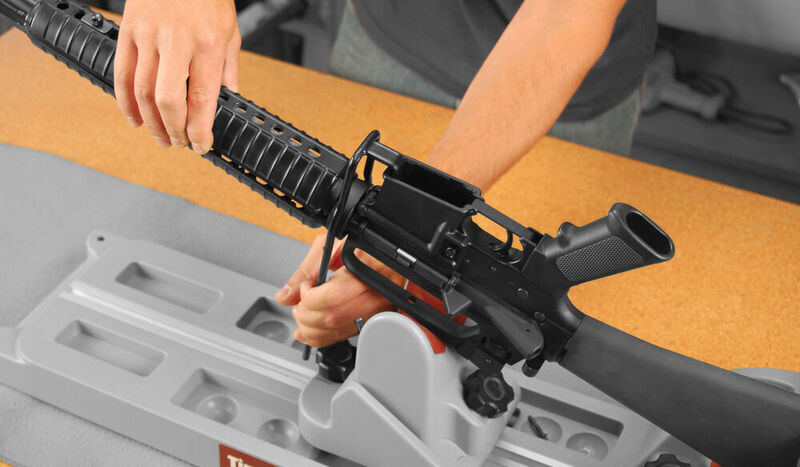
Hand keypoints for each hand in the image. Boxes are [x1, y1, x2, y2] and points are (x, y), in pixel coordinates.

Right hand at [114, 0, 239, 152]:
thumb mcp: (230, 29)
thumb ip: (228, 66)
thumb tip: (228, 97)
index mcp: (207, 43)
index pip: (202, 97)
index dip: (200, 128)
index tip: (202, 144)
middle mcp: (176, 41)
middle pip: (168, 100)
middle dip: (174, 130)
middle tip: (180, 143)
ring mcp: (148, 35)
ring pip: (142, 91)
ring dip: (150, 122)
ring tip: (161, 137)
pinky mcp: (128, 30)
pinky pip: (122, 73)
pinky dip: (125, 101)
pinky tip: (134, 118)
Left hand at [275, 234, 404, 347]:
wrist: (384, 250)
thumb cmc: (362, 243)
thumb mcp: (331, 246)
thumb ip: (306, 271)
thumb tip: (286, 296)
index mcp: (369, 269)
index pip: (333, 296)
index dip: (309, 297)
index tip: (305, 288)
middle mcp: (379, 293)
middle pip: (333, 317)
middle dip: (306, 315)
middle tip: (298, 305)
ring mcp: (379, 309)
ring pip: (339, 330)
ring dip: (311, 329)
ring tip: (302, 316)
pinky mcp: (375, 319)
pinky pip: (347, 335)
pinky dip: (324, 337)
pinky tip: (310, 331)